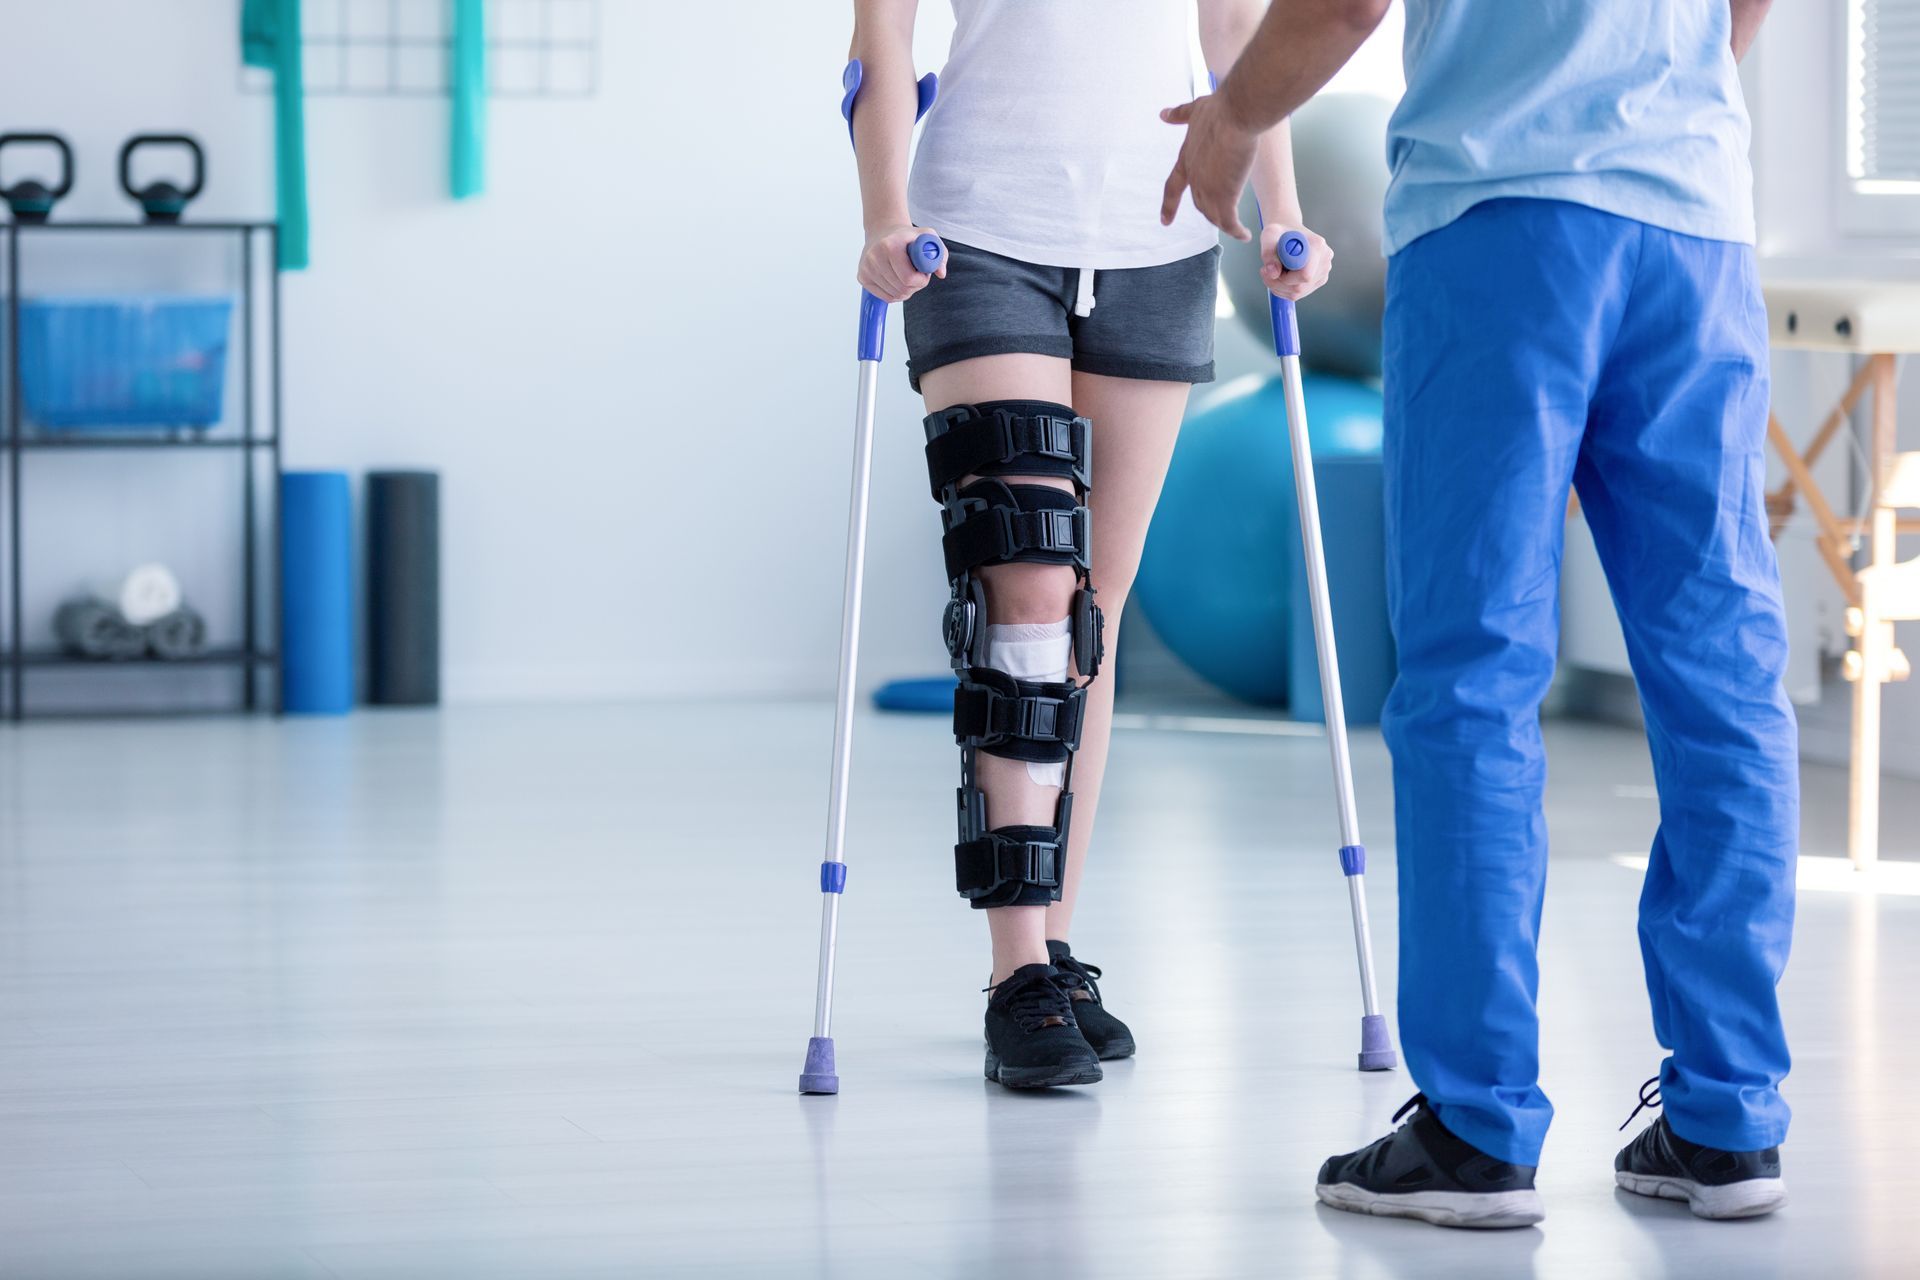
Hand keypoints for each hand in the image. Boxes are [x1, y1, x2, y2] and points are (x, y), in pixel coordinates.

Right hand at [857, 224, 945, 302]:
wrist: (882, 232)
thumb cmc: (907, 237)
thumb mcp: (928, 237)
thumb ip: (940, 254)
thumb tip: (941, 273)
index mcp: (890, 245)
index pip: (909, 278)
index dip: (921, 280)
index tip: (923, 272)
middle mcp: (874, 256)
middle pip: (902, 289)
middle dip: (915, 286)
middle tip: (916, 274)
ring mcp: (866, 268)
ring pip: (895, 295)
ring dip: (906, 290)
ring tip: (905, 275)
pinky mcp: (862, 277)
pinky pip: (885, 297)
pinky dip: (896, 294)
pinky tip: (897, 281)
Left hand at [1159, 92, 1257, 239]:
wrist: (1236, 113)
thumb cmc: (1220, 109)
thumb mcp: (1195, 110)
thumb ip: (1180, 115)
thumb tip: (1163, 114)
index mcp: (1186, 160)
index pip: (1173, 187)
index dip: (1169, 205)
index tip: (1164, 220)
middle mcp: (1195, 178)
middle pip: (1199, 204)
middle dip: (1209, 212)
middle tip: (1221, 220)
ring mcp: (1208, 188)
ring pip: (1213, 216)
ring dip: (1224, 223)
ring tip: (1235, 229)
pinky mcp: (1225, 195)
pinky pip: (1229, 223)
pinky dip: (1236, 231)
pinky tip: (1244, 235)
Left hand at [1261, 223, 1332, 300]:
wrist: (1289, 233)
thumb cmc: (1279, 232)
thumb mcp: (1269, 235)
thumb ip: (1268, 253)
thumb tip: (1273, 273)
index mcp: (1317, 246)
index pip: (1305, 275)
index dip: (1284, 278)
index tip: (1271, 267)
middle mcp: (1324, 260)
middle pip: (1300, 287)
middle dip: (1278, 283)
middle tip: (1265, 270)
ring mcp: (1324, 272)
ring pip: (1298, 292)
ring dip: (1278, 287)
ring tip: (1271, 271)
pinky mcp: (1319, 280)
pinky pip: (1299, 293)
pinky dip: (1283, 289)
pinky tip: (1278, 276)